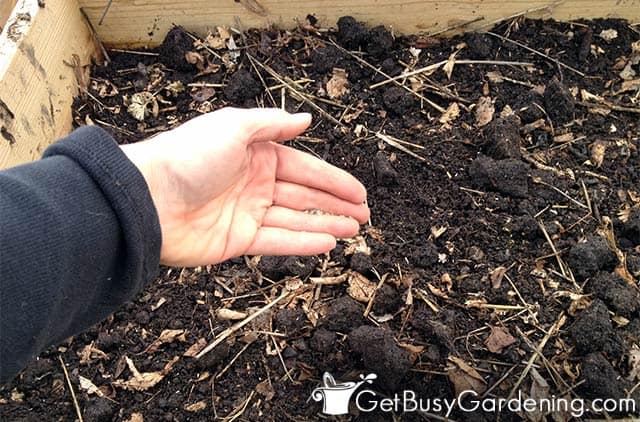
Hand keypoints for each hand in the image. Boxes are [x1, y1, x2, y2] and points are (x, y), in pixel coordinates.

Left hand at [122, 107, 368, 266]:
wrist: (147, 197)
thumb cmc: (186, 156)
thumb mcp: (232, 126)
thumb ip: (272, 124)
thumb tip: (306, 120)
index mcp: (256, 154)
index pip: (305, 168)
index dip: (334, 181)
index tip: (360, 193)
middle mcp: (254, 183)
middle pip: (304, 196)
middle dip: (336, 205)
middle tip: (365, 216)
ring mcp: (246, 213)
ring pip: (295, 220)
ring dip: (326, 225)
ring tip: (354, 231)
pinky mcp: (237, 241)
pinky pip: (277, 241)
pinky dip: (303, 243)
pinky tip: (327, 243)